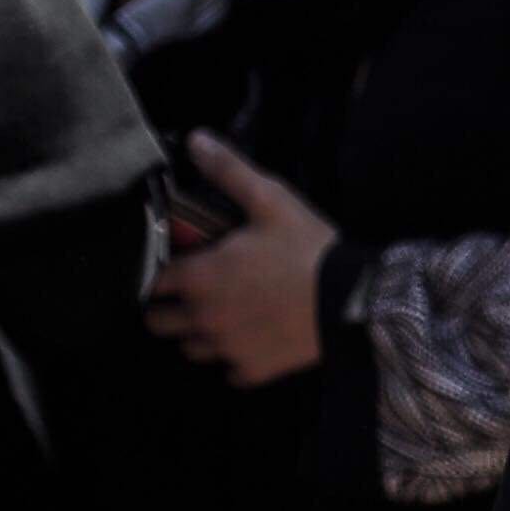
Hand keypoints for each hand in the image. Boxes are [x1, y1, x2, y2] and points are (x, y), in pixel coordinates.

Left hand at [144, 134, 331, 385]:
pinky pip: (229, 371)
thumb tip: (196, 139)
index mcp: (198, 278)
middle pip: (159, 323)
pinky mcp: (254, 370)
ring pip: (191, 349)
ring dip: (200, 334)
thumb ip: (229, 171)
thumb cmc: (308, 250)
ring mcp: (227, 349)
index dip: (166, 271)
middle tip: (198, 293)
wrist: (355, 302)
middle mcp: (202, 318)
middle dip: (172, 308)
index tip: (184, 264)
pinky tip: (254, 340)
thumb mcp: (270, 200)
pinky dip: (236, 359)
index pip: (154, 281)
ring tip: (226, 317)